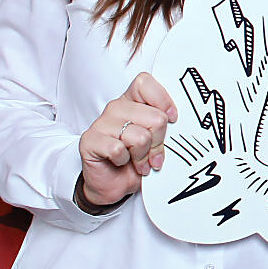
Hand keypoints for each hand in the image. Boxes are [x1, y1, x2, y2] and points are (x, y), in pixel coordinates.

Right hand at [78, 72, 176, 208]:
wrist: (114, 185)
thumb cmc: (136, 161)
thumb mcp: (156, 141)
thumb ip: (164, 126)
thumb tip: (178, 123)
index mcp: (132, 101)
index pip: (145, 83)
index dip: (163, 101)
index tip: (172, 119)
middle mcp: (116, 108)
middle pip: (155, 117)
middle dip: (159, 142)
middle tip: (153, 155)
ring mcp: (101, 123)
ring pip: (140, 136)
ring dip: (143, 156)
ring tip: (139, 162)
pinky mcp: (89, 140)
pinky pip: (118, 149)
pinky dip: (124, 161)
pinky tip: (121, 162)